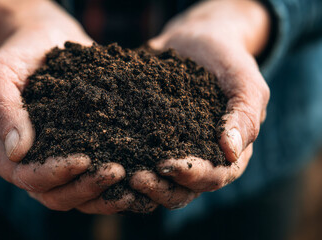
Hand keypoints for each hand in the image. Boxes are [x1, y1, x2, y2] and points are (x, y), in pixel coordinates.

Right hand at [0, 0, 133, 213]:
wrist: (43, 42)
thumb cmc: (17, 55)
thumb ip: (5, 110)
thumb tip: (17, 152)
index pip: (26, 176)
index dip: (55, 173)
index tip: (85, 159)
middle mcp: (23, 165)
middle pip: (54, 195)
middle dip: (85, 188)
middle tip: (117, 172)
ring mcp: (49, 163)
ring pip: (76, 195)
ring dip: (103, 194)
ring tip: (133, 182)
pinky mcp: (73, 155)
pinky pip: (91, 179)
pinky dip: (111, 186)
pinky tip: (135, 179)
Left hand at [130, 0, 270, 209]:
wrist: (196, 40)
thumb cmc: (227, 59)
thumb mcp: (245, 82)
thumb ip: (245, 115)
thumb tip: (230, 151)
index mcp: (230, 154)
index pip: (214, 176)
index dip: (191, 176)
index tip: (166, 165)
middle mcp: (201, 159)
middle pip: (182, 189)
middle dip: (159, 187)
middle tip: (135, 178)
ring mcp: (174, 151)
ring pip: (158, 181)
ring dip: (139, 183)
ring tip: (117, 172)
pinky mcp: (151, 139)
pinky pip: (138, 157)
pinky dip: (124, 162)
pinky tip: (104, 157)